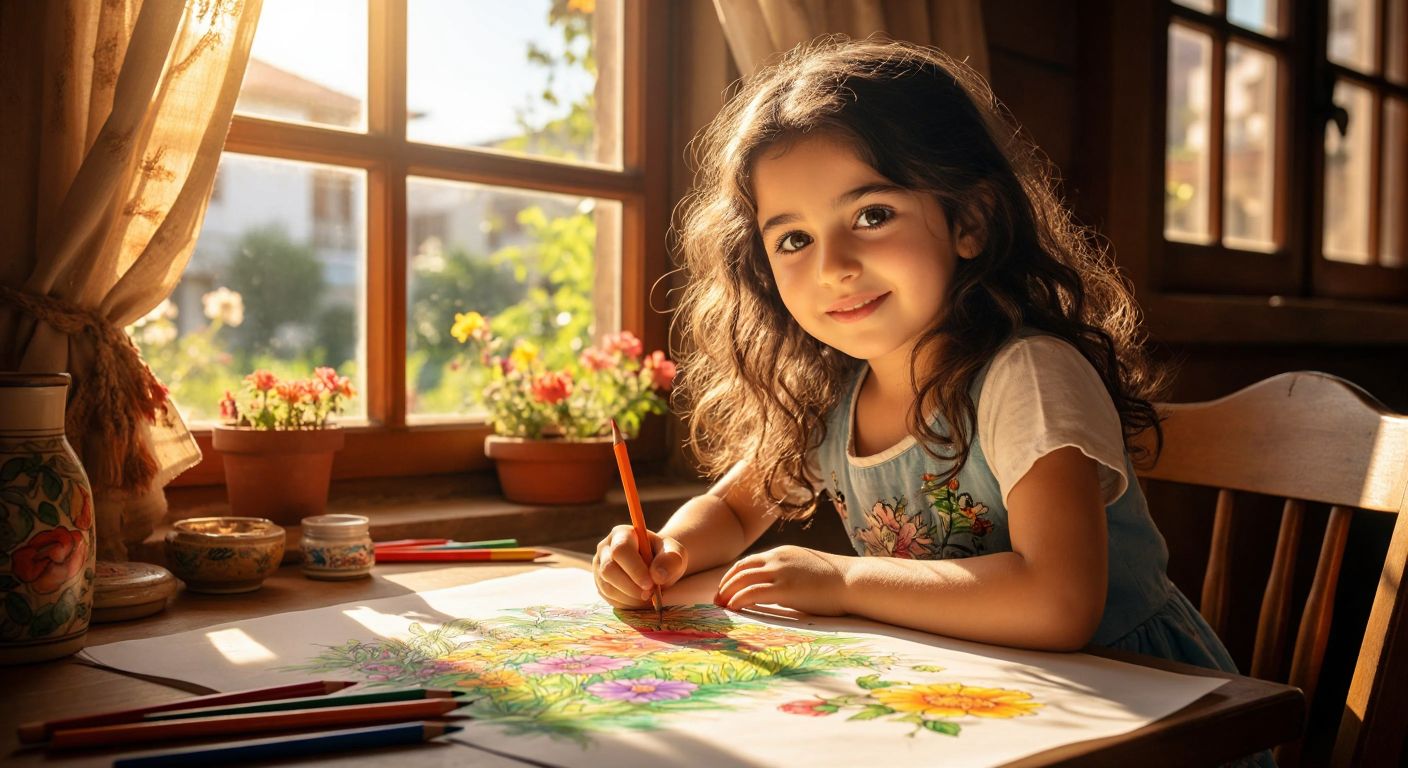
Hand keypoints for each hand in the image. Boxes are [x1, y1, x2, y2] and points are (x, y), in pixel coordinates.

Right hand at [592, 524, 687, 608]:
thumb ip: (670, 559)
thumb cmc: (664, 556)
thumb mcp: (674, 552)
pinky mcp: (600, 584)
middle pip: (608, 569)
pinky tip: (640, 600)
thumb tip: (657, 576)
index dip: (634, 569)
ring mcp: (599, 567)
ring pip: (607, 587)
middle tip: (650, 594)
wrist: (657, 566)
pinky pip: (609, 599)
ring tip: (648, 597)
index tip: (651, 584)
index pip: (620, 550)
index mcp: (622, 534)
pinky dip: (626, 604)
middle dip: (631, 587)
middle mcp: (605, 548)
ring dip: (630, 598)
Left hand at [714, 545, 850, 615]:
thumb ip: (788, 574)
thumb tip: (777, 589)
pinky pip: (752, 592)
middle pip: (740, 569)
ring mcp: (781, 571)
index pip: (749, 562)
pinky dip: (738, 600)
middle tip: (717, 599)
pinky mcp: (785, 588)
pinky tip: (733, 608)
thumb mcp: (806, 570)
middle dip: (725, 584)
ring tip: (721, 606)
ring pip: (742, 579)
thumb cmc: (836, 581)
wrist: (854, 581)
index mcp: (782, 553)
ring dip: (727, 593)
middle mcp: (778, 558)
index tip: (726, 589)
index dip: (733, 575)